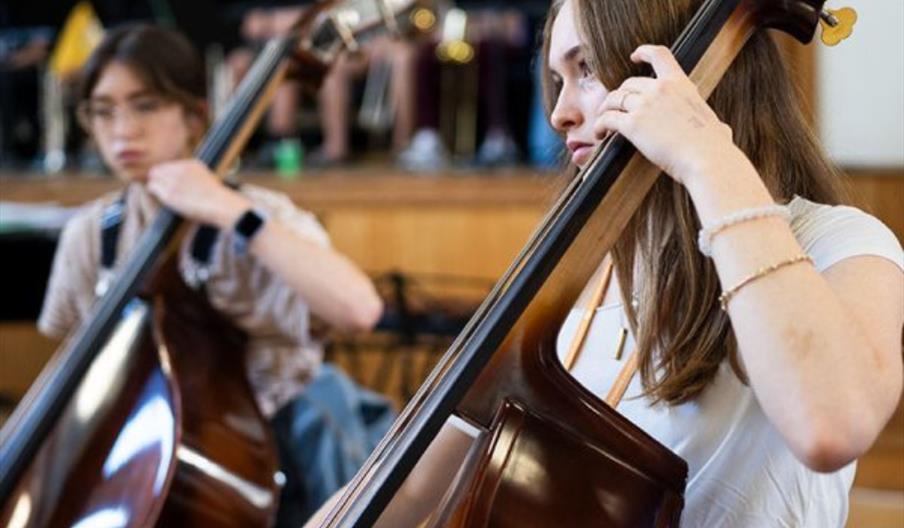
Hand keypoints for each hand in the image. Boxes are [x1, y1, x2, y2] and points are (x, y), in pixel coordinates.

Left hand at [147, 159, 250, 228]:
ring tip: (163, 194)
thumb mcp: (206, 178)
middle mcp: (180, 169)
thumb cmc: (217, 199)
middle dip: (158, 179)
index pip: (169, 166)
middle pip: (158, 169)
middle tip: (161, 189)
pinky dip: (155, 192)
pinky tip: (164, 198)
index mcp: (191, 164)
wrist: (221, 205)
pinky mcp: (169, 193)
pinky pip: (153, 187)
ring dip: (156, 185)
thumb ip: (193, 176)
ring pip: (153, 177)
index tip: (168, 183)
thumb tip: (182, 182)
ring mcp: (174, 180)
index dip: (166, 175)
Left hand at [593, 45, 743, 185]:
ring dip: (605, 110)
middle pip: (628, 84)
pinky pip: (607, 119)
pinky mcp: (632, 125)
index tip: (634, 56)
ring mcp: (645, 105)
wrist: (707, 160)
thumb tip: (722, 130)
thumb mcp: (716, 124)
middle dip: (619, 96)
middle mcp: (660, 89)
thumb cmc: (714, 147)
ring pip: (614, 100)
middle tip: (615, 108)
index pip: (660, 55)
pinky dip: (599, 126)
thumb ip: (714, 122)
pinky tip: (599, 135)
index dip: (643, 52)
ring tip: (601, 122)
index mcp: (680, 84)